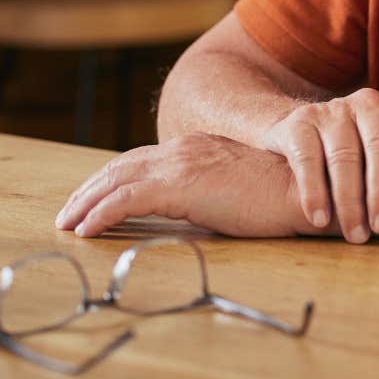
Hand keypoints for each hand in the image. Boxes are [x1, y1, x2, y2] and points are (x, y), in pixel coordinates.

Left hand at [55, 133, 306, 238]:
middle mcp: (184, 149)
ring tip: (68, 224)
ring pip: (115, 180)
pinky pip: (125, 200)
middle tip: (67, 213)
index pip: (141, 161)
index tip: (93, 200)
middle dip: (89, 189)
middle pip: (121, 167)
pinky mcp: (181, 186)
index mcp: (198, 148)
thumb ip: (214, 191)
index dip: (112, 180)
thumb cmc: (286, 196)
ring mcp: (181, 165)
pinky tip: (86, 231)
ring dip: (85, 202)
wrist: (311, 190)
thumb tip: (195, 212)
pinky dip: (100, 214)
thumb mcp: (241, 189)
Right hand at [262, 89, 378, 243]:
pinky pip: (307, 158)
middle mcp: (371, 104)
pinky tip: (321, 219)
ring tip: (356, 235)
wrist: (302, 132)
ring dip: (350, 200)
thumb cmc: (366, 149)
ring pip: (344, 155)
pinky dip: (315, 192)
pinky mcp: (299, 123)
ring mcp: (333, 111)